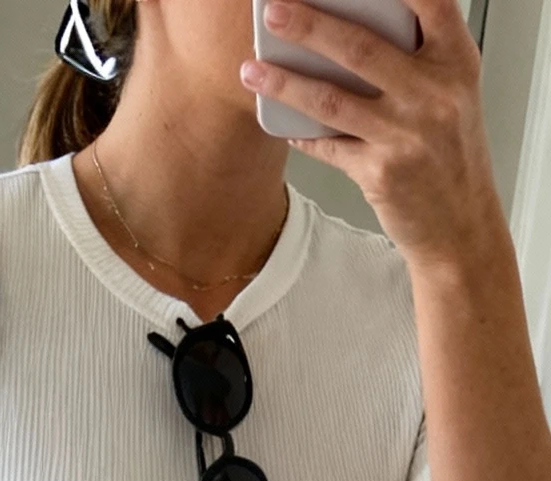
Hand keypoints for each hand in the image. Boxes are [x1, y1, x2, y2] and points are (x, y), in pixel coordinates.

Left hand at [240, 0, 498, 269]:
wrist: (461, 224)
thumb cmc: (452, 153)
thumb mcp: (452, 92)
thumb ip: (418, 56)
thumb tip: (350, 26)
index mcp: (456, 61)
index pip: (429, 1)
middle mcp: (434, 93)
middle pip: (360, 47)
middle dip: (309, 25)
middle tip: (273, 11)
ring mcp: (407, 135)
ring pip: (332, 100)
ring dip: (285, 82)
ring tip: (252, 69)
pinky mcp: (381, 173)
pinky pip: (328, 146)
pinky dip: (301, 134)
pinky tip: (281, 124)